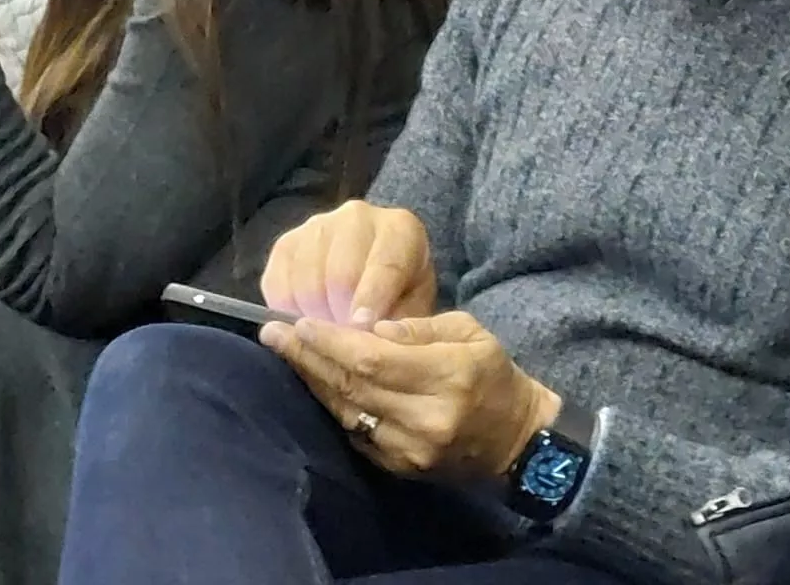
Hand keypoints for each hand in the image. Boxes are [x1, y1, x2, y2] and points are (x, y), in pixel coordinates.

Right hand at [261, 199, 438, 325]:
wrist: (380, 266)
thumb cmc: (402, 290)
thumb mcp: (416, 305)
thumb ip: (400, 322)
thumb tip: (369, 340)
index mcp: (400, 228)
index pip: (384, 264)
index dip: (371, 299)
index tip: (361, 328)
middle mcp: (357, 217)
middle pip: (339, 274)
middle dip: (339, 318)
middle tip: (342, 347)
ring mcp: (317, 226)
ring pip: (305, 280)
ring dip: (312, 318)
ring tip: (325, 339)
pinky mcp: (287, 242)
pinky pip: (275, 283)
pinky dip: (285, 312)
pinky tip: (303, 324)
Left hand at [261, 311, 560, 478]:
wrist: (517, 442)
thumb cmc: (491, 375)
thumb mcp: (468, 332)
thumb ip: (417, 327)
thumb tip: (369, 328)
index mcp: (447, 376)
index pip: (373, 359)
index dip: (331, 341)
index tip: (299, 321)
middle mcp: (425, 417)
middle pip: (352, 385)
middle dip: (308, 356)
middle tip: (273, 332)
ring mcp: (410, 448)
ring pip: (347, 410)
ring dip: (312, 380)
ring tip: (285, 352)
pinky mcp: (400, 468)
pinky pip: (354, 433)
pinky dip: (332, 405)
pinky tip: (313, 382)